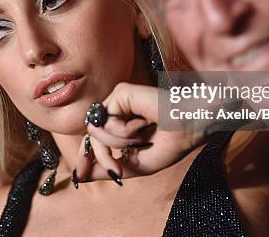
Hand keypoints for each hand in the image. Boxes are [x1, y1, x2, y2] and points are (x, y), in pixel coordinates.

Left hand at [75, 82, 204, 182]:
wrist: (189, 129)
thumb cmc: (169, 144)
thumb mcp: (135, 164)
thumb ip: (108, 167)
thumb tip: (80, 176)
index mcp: (119, 125)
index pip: (93, 139)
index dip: (85, 156)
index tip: (79, 175)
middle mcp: (116, 110)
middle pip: (91, 135)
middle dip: (101, 156)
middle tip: (117, 170)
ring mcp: (117, 100)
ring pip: (96, 129)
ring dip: (118, 142)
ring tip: (141, 138)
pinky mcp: (121, 92)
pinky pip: (107, 119)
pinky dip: (124, 130)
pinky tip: (143, 123)